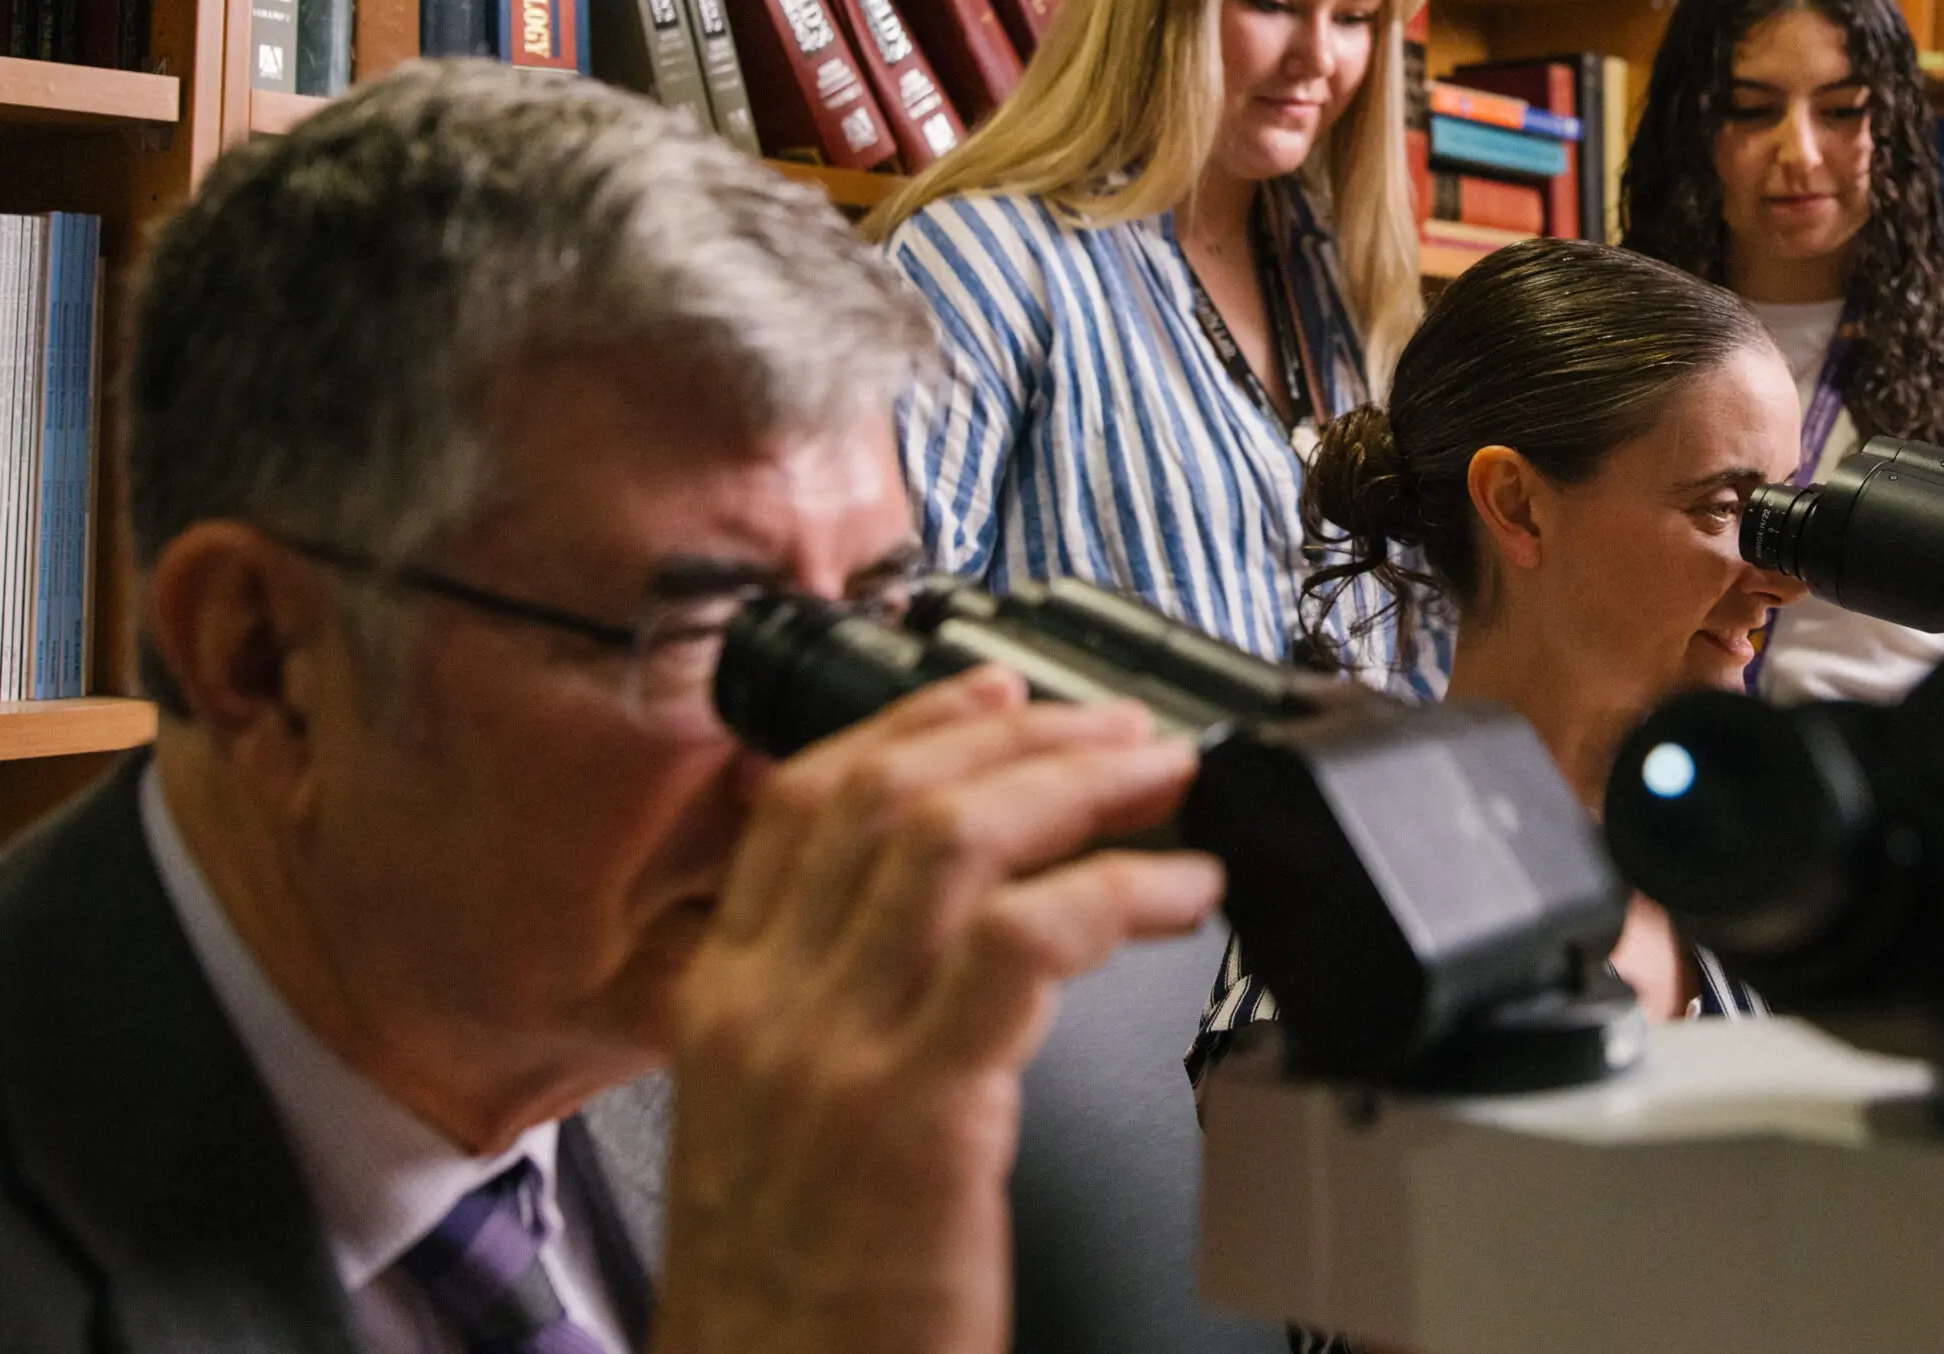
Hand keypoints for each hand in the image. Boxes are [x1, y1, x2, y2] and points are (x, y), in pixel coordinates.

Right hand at [653, 666, 1223, 1353]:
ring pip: (957, 841)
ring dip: (1076, 783)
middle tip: (1117, 726)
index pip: (802, 803)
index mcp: (724, 1005)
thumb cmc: (794, 1301)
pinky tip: (1182, 888)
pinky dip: (1121, 889)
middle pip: (890, 796)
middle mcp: (765, 1009)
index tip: (994, 689)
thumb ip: (822, 1018)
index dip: (910, 723)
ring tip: (1161, 777)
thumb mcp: (765, 1133)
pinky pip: (1028, 943)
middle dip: (1020, 731)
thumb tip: (934, 930)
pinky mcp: (916, 1117)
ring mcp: (833, 1056)